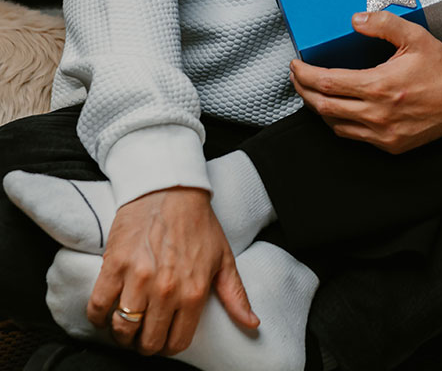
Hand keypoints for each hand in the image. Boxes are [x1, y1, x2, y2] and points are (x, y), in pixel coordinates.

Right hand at [86, 187, 257, 355]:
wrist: (171, 188)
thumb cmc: (198, 223)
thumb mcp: (223, 257)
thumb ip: (235, 295)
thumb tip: (252, 324)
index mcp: (194, 290)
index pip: (176, 342)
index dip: (168, 345)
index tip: (164, 337)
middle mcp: (167, 289)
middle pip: (147, 341)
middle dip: (145, 342)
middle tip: (144, 332)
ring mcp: (138, 278)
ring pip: (121, 329)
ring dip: (122, 333)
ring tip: (127, 323)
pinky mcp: (114, 265)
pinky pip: (98, 307)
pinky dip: (99, 317)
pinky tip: (108, 311)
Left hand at [290, 11, 441, 153]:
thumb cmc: (441, 67)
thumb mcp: (415, 37)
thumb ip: (383, 25)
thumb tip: (355, 20)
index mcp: (380, 85)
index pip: (327, 83)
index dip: (304, 74)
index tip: (296, 65)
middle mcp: (378, 113)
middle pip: (322, 106)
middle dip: (302, 90)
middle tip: (297, 76)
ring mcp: (383, 133)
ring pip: (334, 124)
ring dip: (318, 108)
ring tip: (313, 92)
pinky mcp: (390, 145)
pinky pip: (352, 136)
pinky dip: (338, 122)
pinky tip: (338, 109)